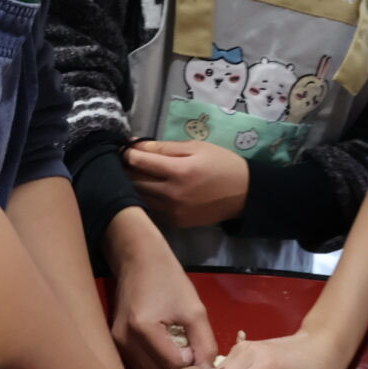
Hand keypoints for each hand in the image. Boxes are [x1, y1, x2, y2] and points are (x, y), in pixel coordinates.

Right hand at [106, 209, 220, 368]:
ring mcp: (117, 344)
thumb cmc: (168, 278)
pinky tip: (169, 357)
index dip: (194, 365)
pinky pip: (139, 365)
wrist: (138, 258)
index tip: (204, 355)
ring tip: (184, 360)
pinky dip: (156, 367)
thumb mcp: (194, 308)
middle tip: (197, 361)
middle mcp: (124, 340)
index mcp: (143, 328)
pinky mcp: (116, 344)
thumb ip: (204, 342)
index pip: (174, 365)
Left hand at [125, 139, 249, 227]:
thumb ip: (164, 147)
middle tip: (124, 160)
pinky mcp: (176, 223)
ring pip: (139, 197)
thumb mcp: (196, 147)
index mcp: (179, 171)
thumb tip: (135, 145)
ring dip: (132, 185)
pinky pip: (151, 209)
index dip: (126, 152)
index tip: (123, 147)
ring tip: (133, 174)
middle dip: (125, 169)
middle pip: (134, 181)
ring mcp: (173, 212)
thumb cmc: (221, 164)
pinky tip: (148, 190)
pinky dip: (145, 199)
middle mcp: (172, 194)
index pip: (139, 161)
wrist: (244, 194)